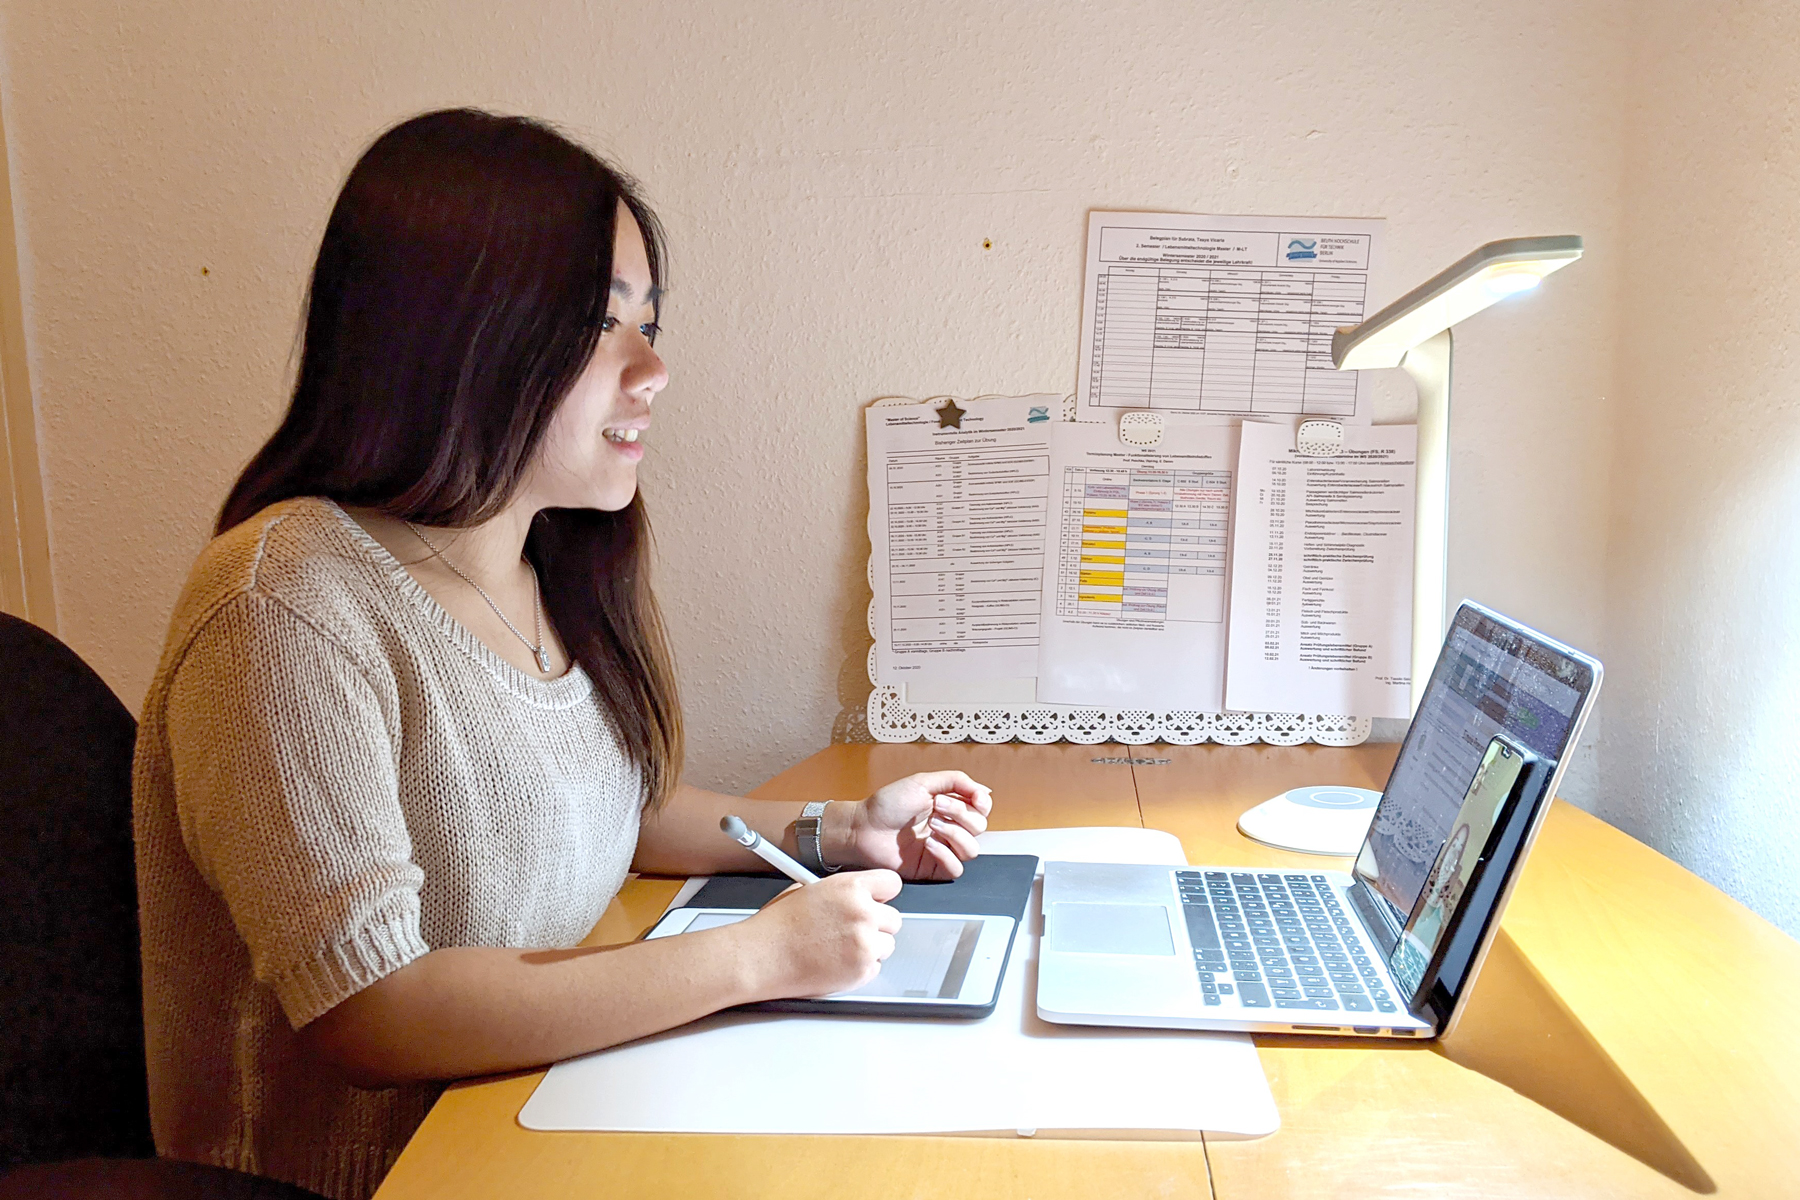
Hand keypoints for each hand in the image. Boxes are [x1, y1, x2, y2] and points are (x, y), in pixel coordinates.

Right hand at [736, 870, 902, 998]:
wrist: (761, 957)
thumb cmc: (777, 926)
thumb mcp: (807, 890)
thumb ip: (840, 891)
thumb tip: (857, 895)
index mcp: (850, 887)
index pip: (891, 883)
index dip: (882, 893)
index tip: (876, 900)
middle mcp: (863, 913)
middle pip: (893, 919)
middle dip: (876, 925)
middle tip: (852, 930)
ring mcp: (865, 943)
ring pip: (887, 945)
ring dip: (870, 948)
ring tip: (838, 948)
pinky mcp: (862, 970)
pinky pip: (876, 967)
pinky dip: (861, 968)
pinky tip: (835, 962)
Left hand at [841, 770, 992, 879]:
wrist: (864, 827)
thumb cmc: (887, 805)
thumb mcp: (923, 781)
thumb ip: (956, 780)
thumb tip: (984, 789)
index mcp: (948, 807)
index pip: (981, 809)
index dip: (982, 803)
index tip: (974, 797)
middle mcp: (948, 828)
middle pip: (979, 827)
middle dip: (961, 814)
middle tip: (937, 806)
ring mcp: (942, 849)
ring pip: (972, 849)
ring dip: (954, 833)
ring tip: (932, 826)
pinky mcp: (932, 868)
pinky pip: (956, 868)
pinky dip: (945, 855)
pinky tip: (929, 844)